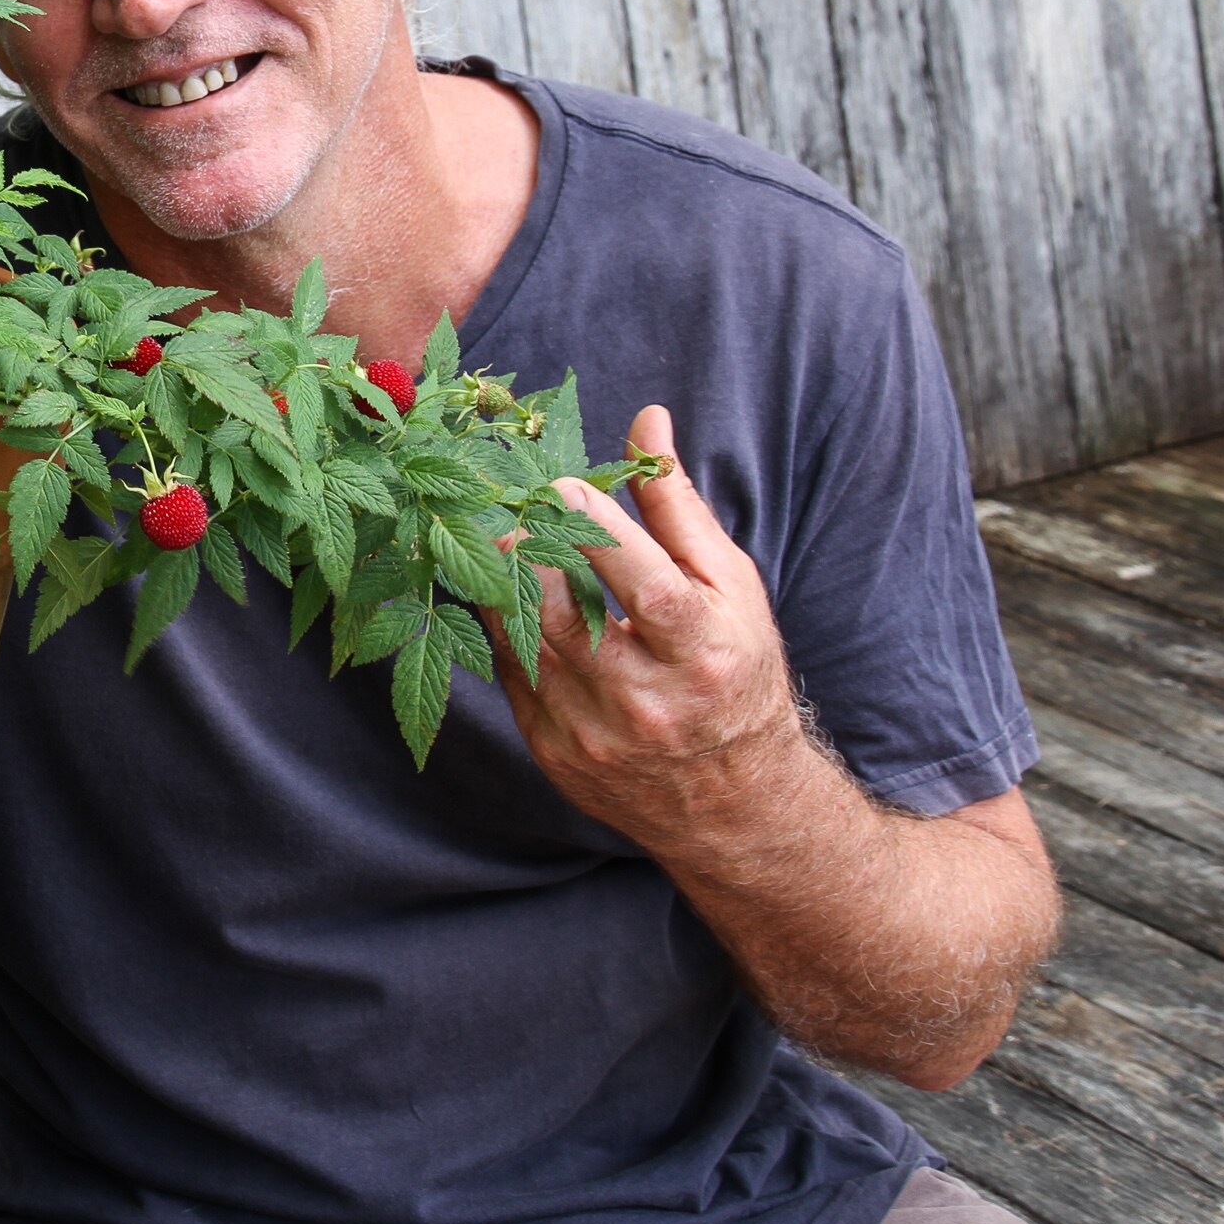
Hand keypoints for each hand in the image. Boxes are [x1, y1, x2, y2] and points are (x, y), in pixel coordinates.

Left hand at [492, 406, 812, 846]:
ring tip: (488, 534)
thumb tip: (648, 421)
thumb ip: (680, 508)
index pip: (648, 589)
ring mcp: (593, 735)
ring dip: (499, 583)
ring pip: (525, 646)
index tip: (559, 485)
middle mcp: (648, 703)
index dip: (600, 535)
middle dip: (527, 555)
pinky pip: (510, 676)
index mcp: (704, 655)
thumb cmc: (735, 673)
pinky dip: (499, 625)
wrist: (733, 802)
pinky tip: (494, 586)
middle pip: (568, 621)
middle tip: (501, 504)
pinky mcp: (553, 752)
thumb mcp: (729, 589)